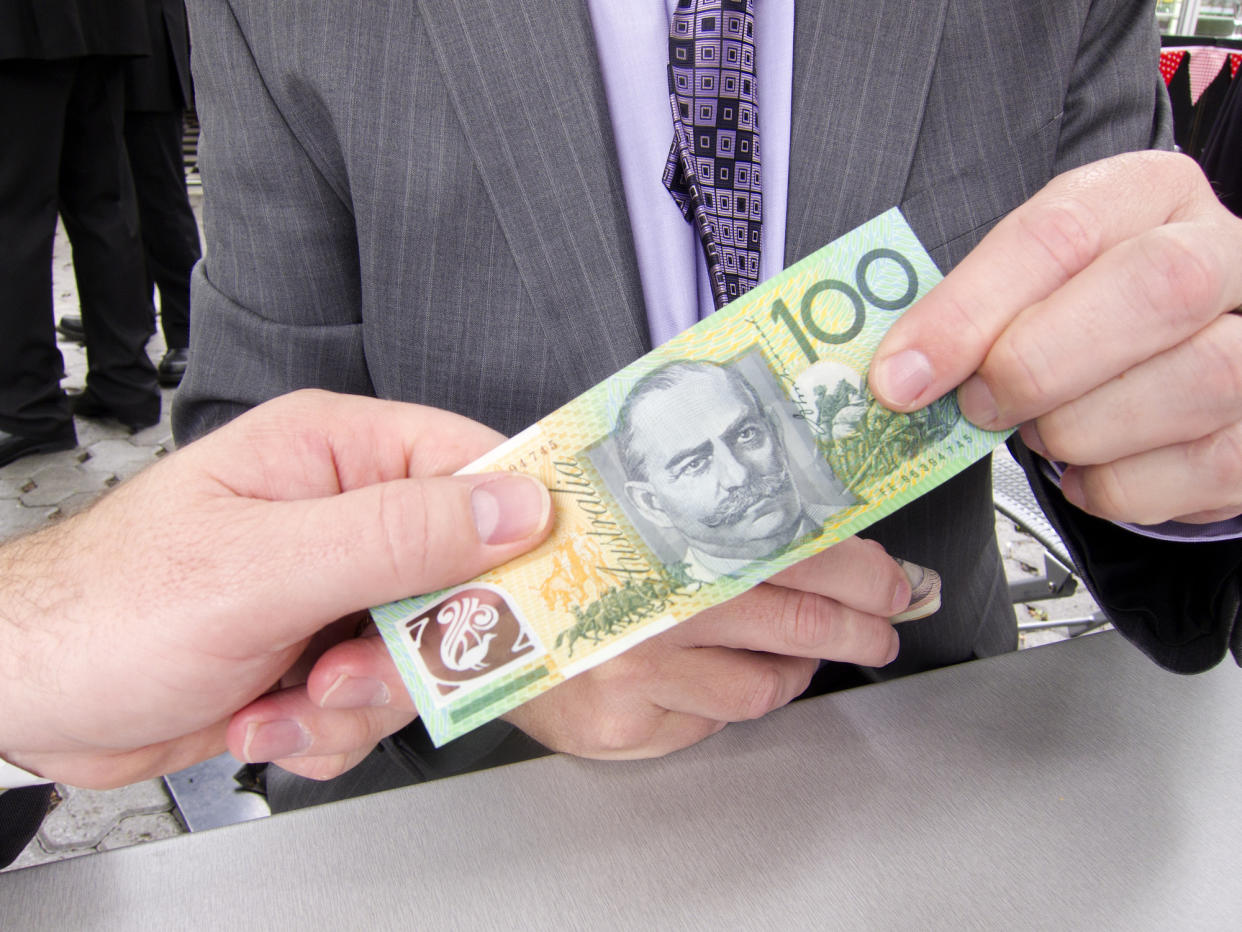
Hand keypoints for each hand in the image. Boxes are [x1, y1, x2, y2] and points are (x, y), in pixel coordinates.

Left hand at [0, 390, 552, 787]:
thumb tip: (513, 508)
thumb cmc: (109, 607)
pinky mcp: (321, 651)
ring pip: (424, 653)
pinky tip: (263, 716)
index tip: (554, 584)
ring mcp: (335, 588)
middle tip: (351, 667)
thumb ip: (394, 535)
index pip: (474, 467)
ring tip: (286, 697)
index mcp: (336, 453)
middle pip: (461, 577)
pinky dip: (329, 726)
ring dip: (364, 698)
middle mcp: (345, 514)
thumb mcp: (261, 570)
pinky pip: (378, 699)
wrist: (33, 694)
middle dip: (417, 646)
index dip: (521, 527)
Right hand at [291, 537, 910, 760]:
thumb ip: (689, 495)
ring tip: (823, 650)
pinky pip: (719, 722)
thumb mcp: (612, 497)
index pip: (792, 548)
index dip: (858, 562)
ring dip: (808, 665)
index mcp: (659, 534)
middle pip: (797, 619)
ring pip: (766, 684)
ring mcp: (637, 675)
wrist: (462, 612)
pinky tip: (747, 676)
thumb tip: (799, 492)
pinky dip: (747, 696)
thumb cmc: (548, 549)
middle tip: (890, 618)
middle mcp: (650, 608)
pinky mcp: (622, 729)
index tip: (896, 573)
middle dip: (863, 622)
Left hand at [870, 151, 1241, 524]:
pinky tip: (1089, 468)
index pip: (1062, 231)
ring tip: (1045, 430)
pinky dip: (1119, 485)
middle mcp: (1230, 254)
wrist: (1183, 360)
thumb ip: (978, 313)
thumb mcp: (1033, 287)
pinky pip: (1201, 468)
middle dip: (1040, 364)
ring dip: (1082, 430)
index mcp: (1152, 196)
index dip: (970, 309)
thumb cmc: (1090, 318)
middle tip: (980, 405)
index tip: (901, 374)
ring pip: (1193, 383)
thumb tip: (901, 374)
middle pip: (1156, 290)